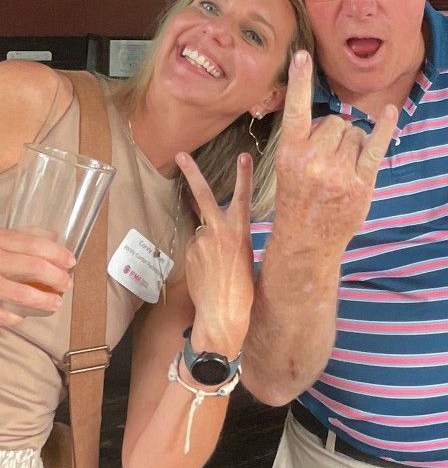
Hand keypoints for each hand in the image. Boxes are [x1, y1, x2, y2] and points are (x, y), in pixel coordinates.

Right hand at [0, 227, 74, 324]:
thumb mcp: (0, 236)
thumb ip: (24, 235)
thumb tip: (55, 236)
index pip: (34, 244)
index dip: (57, 253)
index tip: (71, 262)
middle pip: (33, 267)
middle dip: (56, 277)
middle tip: (67, 284)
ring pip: (19, 294)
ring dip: (42, 300)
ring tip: (55, 304)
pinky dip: (13, 317)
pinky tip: (21, 317)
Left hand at [175, 151, 253, 357]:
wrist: (223, 313)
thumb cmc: (243, 289)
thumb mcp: (246, 255)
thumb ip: (232, 236)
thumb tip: (215, 229)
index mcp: (240, 231)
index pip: (243, 197)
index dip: (244, 175)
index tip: (244, 156)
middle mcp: (219, 230)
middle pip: (203, 195)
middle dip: (192, 173)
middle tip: (181, 154)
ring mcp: (200, 240)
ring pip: (201, 231)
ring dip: (207, 242)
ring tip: (217, 267)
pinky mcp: (189, 252)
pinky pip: (195, 246)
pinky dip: (201, 255)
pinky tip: (207, 272)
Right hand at [273, 50, 397, 258]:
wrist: (306, 240)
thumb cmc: (297, 199)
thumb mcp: (286, 166)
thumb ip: (306, 140)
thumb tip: (335, 120)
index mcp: (290, 152)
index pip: (295, 110)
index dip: (299, 81)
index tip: (302, 55)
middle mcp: (313, 159)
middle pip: (337, 121)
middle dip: (337, 133)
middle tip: (328, 160)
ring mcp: (338, 172)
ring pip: (356, 133)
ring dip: (354, 144)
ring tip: (341, 168)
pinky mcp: (360, 183)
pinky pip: (376, 146)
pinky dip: (385, 128)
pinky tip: (390, 112)